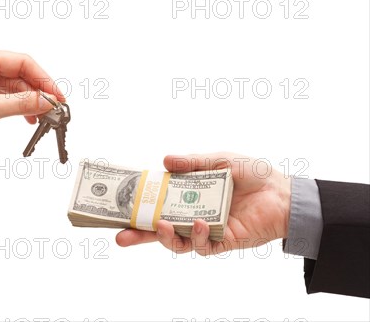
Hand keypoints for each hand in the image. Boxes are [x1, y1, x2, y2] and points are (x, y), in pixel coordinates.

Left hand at [0, 49, 64, 165]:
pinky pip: (6, 100)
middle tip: (54, 109)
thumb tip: (47, 101)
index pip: (23, 62)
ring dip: (30, 102)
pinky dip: (19, 108)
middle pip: (21, 75)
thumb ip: (20, 104)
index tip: (57, 96)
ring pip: (15, 89)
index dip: (43, 79)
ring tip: (43, 117)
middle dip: (39, 91)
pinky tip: (27, 119)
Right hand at [116, 152, 291, 254]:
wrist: (284, 193)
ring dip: (164, 237)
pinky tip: (199, 223)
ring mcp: (205, 229)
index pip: (158, 200)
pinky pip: (202, 245)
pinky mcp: (222, 241)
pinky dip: (196, 235)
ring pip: (176, 241)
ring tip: (160, 225)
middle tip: (120, 236)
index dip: (140, 204)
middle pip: (159, 227)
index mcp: (189, 193)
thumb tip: (164, 161)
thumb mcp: (220, 160)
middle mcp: (192, 213)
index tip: (120, 204)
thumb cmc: (254, 174)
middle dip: (138, 233)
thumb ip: (193, 163)